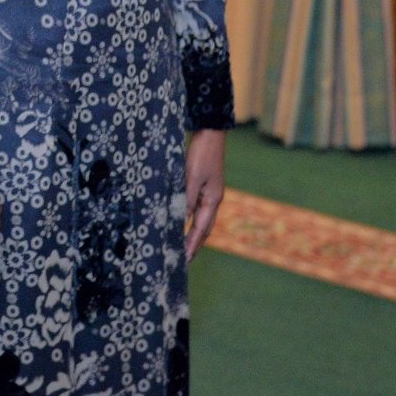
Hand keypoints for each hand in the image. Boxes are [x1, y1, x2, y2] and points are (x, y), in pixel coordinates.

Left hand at [185, 130, 226, 260]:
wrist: (210, 133)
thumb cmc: (201, 153)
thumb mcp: (191, 177)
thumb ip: (186, 198)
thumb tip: (182, 221)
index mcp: (212, 200)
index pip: (200, 229)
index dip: (192, 245)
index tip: (184, 261)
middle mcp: (213, 199)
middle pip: (204, 229)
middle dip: (194, 245)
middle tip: (184, 262)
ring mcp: (209, 193)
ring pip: (201, 220)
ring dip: (193, 235)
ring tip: (183, 248)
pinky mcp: (203, 185)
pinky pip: (197, 209)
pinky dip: (191, 220)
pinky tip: (182, 222)